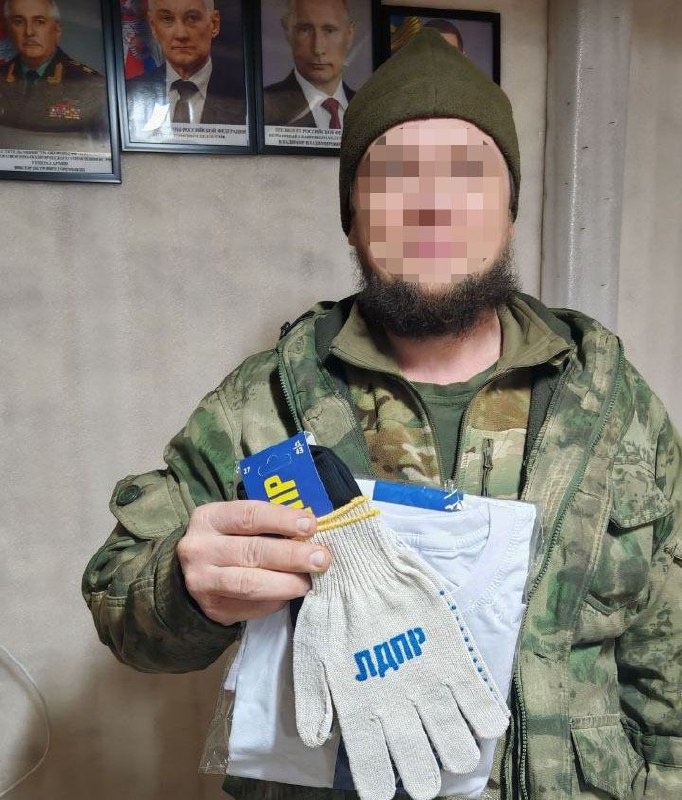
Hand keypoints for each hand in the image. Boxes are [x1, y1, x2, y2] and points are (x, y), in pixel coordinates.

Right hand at [177, 500, 328, 625]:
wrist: (198, 572)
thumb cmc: (230, 539)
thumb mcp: (239, 523)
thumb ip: (269, 523)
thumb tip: (310, 531)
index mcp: (209, 518)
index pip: (249, 515)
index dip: (282, 520)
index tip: (310, 525)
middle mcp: (200, 548)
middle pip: (252, 551)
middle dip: (292, 555)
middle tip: (320, 558)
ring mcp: (202, 581)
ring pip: (250, 584)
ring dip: (286, 583)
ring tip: (309, 581)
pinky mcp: (213, 608)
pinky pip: (252, 606)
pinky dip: (276, 601)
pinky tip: (290, 594)